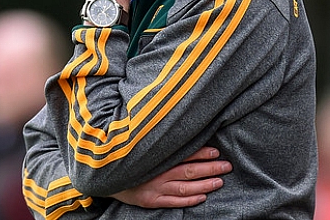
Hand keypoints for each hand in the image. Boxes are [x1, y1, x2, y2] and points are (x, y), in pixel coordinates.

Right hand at [111, 147, 231, 208]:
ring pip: (185, 187)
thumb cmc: (123, 156)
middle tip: (226, 166)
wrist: (103, 174)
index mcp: (155, 157)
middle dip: (210, 168)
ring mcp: (154, 188)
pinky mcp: (151, 200)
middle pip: (188, 171)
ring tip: (220, 181)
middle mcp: (156, 173)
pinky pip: (174, 202)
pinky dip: (189, 200)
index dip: (200, 153)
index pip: (182, 154)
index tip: (215, 151)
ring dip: (205, 184)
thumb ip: (154, 138)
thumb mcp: (137, 144)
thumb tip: (174, 127)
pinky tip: (202, 197)